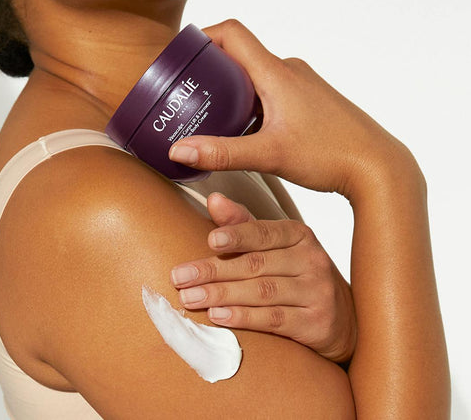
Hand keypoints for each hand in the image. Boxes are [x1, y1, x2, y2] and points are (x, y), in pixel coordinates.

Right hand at [169, 19, 410, 197]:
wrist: (378, 166)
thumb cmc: (330, 154)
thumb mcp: (269, 154)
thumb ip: (222, 153)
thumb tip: (178, 151)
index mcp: (277, 73)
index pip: (233, 33)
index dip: (203, 35)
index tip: (182, 55)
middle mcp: (289, 71)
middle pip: (241, 54)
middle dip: (211, 69)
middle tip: (190, 92)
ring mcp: (302, 85)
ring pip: (257, 75)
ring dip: (233, 88)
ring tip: (213, 114)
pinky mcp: (309, 100)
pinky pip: (272, 90)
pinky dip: (252, 101)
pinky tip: (247, 129)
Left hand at [170, 193, 356, 363]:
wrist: (342, 317)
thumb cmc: (297, 274)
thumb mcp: (275, 246)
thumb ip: (243, 224)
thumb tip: (213, 198)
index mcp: (298, 234)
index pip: (263, 232)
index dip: (236, 235)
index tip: (209, 240)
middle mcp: (311, 259)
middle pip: (255, 264)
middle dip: (213, 270)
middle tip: (179, 277)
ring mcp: (317, 291)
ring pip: (262, 291)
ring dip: (221, 295)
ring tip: (190, 298)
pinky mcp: (317, 322)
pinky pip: (274, 319)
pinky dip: (243, 317)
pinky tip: (218, 317)